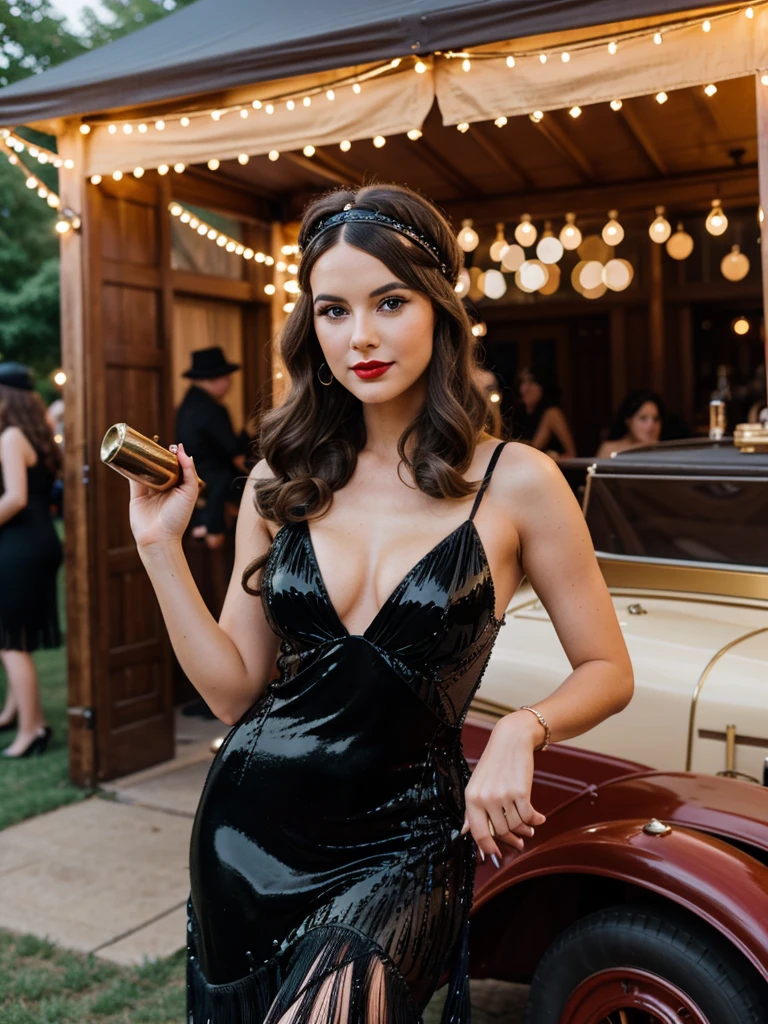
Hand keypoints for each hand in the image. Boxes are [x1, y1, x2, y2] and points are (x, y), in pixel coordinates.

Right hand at [128, 443, 199, 549]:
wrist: (159, 537)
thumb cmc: (178, 517)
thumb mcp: (190, 492)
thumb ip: (189, 472)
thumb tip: (183, 450)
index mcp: (179, 488)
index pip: (178, 467)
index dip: (175, 456)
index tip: (173, 446)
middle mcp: (165, 488)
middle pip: (161, 466)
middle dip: (159, 454)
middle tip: (157, 441)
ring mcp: (150, 491)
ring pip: (147, 470)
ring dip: (145, 458)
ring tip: (144, 444)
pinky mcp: (136, 494)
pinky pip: (133, 477)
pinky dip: (130, 467)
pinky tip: (129, 455)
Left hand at [461, 711, 546, 863]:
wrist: (511, 740)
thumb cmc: (494, 764)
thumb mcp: (477, 785)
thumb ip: (471, 810)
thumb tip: (464, 832)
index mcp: (471, 798)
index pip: (478, 832)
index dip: (487, 847)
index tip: (496, 854)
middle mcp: (485, 798)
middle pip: (500, 831)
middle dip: (511, 838)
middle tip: (520, 841)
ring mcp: (502, 796)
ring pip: (516, 825)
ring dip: (525, 830)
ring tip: (529, 830)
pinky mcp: (520, 792)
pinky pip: (529, 817)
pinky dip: (536, 820)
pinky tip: (539, 819)